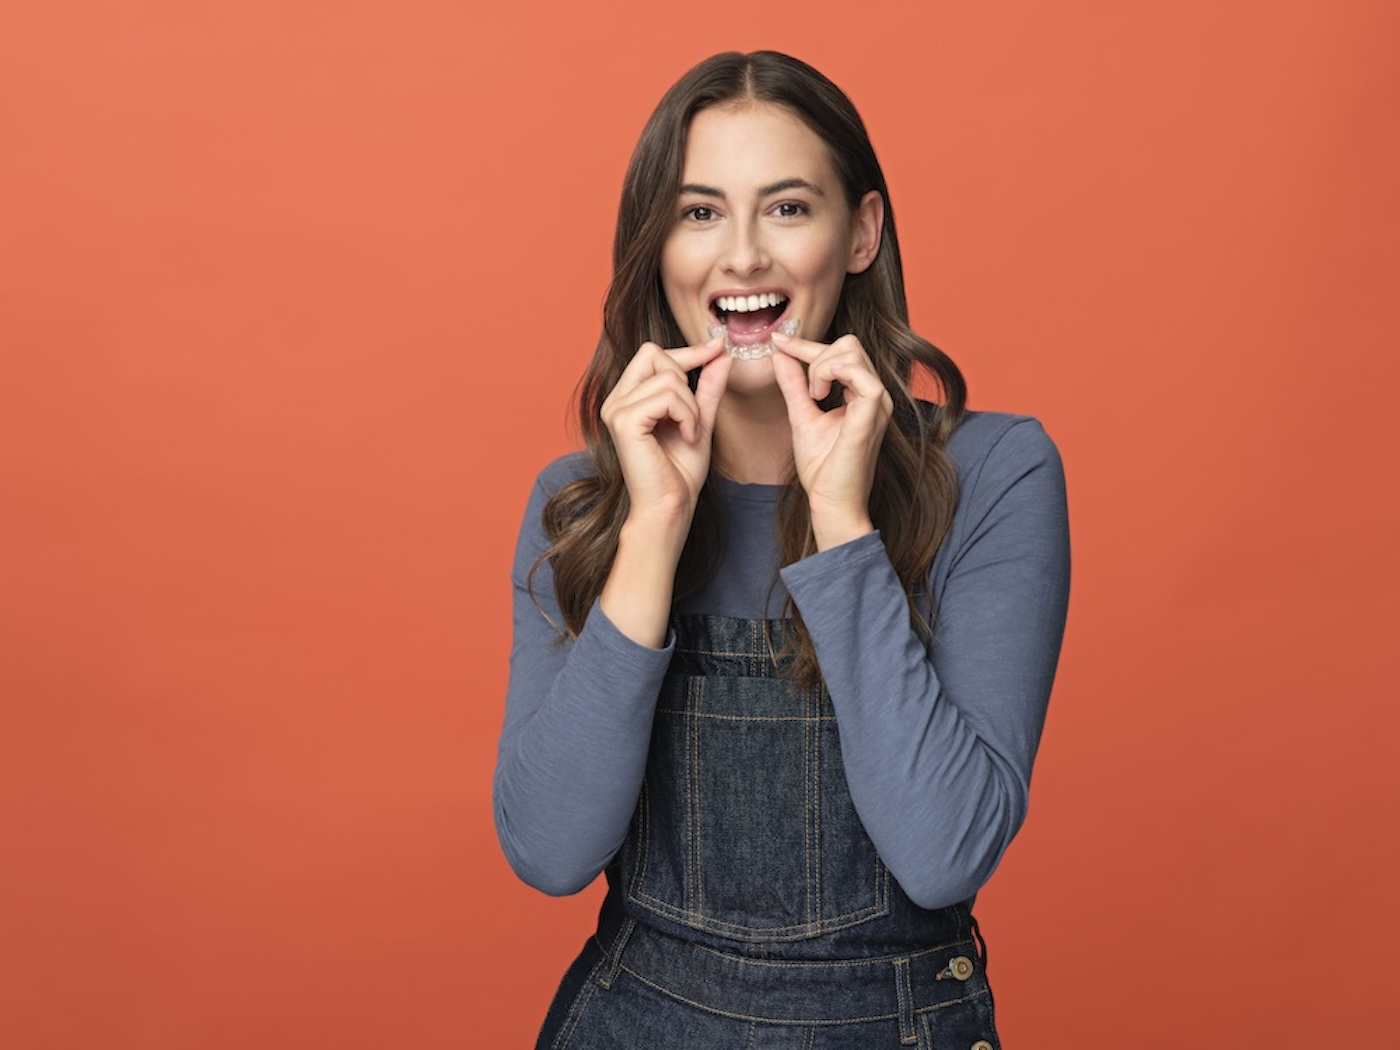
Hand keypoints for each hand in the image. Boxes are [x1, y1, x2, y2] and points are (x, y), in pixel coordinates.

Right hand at [600, 336, 731, 529]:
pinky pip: (667, 397)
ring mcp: (616, 410)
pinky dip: (686, 416)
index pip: (652, 353)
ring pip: (668, 378)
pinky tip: (685, 438)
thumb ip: (708, 386)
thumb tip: (720, 352)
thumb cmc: (680, 473)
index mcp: (626, 398)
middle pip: (655, 354)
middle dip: (686, 380)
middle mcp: (615, 401)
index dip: (687, 351)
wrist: (671, 508)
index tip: (718, 347)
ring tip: (689, 434)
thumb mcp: (699, 420)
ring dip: (691, 407)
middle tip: (691, 418)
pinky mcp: (624, 422)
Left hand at [771, 332, 892, 549]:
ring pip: (852, 351)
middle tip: (805, 389)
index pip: (840, 352)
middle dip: (816, 354)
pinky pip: (859, 373)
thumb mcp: (801, 416)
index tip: (777, 341)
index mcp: (862, 394)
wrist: (831, 502)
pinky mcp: (873, 413)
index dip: (805, 344)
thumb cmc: (822, 469)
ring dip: (821, 366)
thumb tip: (780, 354)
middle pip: (849, 343)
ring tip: (813, 396)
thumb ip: (793, 384)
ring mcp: (878, 402)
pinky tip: (819, 395)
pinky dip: (833, 373)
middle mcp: (875, 394)